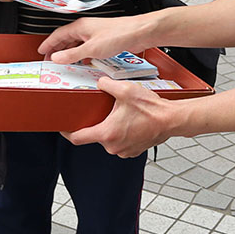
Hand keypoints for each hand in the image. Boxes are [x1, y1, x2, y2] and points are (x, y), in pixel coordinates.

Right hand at [38, 14, 151, 63]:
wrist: (137, 33)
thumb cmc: (118, 34)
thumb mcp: (91, 48)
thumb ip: (72, 54)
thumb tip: (56, 57)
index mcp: (79, 27)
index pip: (57, 35)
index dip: (48, 44)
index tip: (41, 51)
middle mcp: (86, 29)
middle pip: (65, 39)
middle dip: (56, 49)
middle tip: (49, 59)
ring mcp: (94, 34)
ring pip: (76, 43)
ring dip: (68, 53)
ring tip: (62, 62)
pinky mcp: (103, 40)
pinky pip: (86, 47)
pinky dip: (81, 54)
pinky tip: (83, 61)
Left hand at [61, 76, 180, 156]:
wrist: (171, 120)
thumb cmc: (152, 110)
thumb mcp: (124, 90)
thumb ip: (106, 84)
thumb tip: (99, 82)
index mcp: (107, 133)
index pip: (77, 138)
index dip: (66, 132)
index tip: (63, 127)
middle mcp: (113, 146)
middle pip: (94, 136)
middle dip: (96, 124)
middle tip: (100, 112)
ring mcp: (123, 150)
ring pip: (108, 139)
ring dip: (110, 129)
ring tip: (119, 116)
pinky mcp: (133, 151)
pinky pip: (120, 143)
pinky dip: (121, 134)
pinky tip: (128, 122)